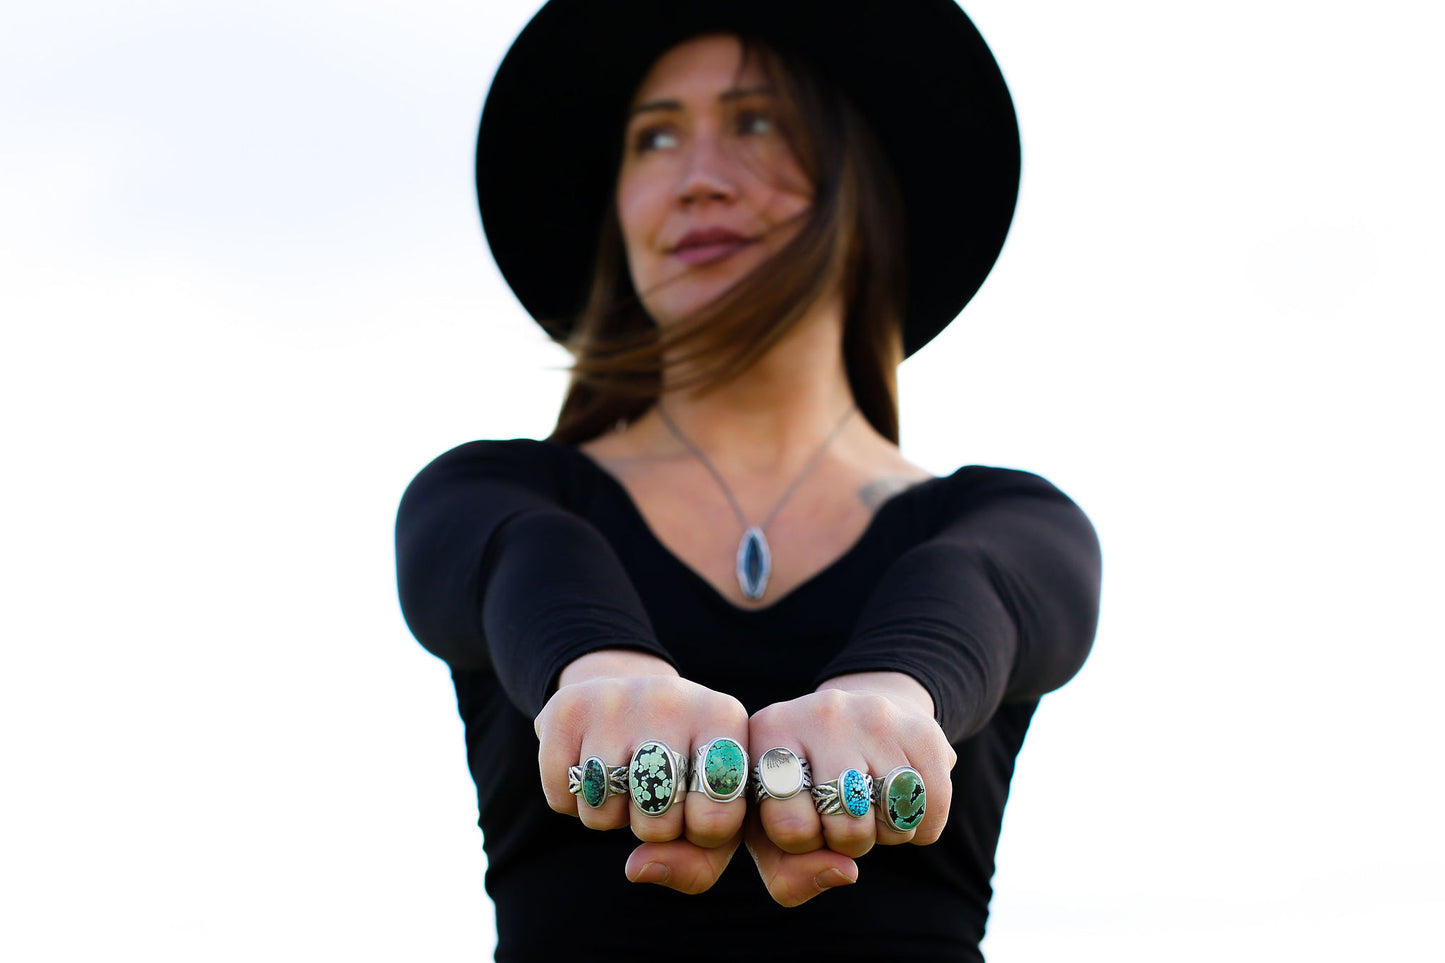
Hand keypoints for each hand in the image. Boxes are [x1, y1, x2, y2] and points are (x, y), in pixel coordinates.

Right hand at [534, 649, 749, 893]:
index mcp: (723, 717)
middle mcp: (672, 698)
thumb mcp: (711, 811)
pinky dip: (571, 802)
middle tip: (655, 795)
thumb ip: (697, 862)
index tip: (696, 808)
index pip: (716, 819)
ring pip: (602, 811)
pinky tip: (591, 768)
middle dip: (655, 828)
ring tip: (624, 781)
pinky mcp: (566, 706)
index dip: (702, 834)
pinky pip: (561, 797)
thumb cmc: (684, 769)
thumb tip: (638, 868)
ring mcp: (615, 698)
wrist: (632, 695)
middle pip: (658, 819)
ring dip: (610, 816)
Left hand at [745, 672, 954, 902]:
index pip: (790, 827)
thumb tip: (844, 871)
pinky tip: (903, 804)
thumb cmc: (805, 791)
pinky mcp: (921, 728)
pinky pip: (932, 809)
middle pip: (847, 825)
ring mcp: (874, 714)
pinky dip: (923, 827)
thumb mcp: (775, 835)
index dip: (802, 842)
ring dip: (887, 833)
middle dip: (848, 841)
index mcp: (770, 730)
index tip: (807, 818)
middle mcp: (820, 712)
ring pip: (893, 820)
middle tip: (843, 816)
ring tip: (871, 806)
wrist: (856, 724)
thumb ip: (789, 875)